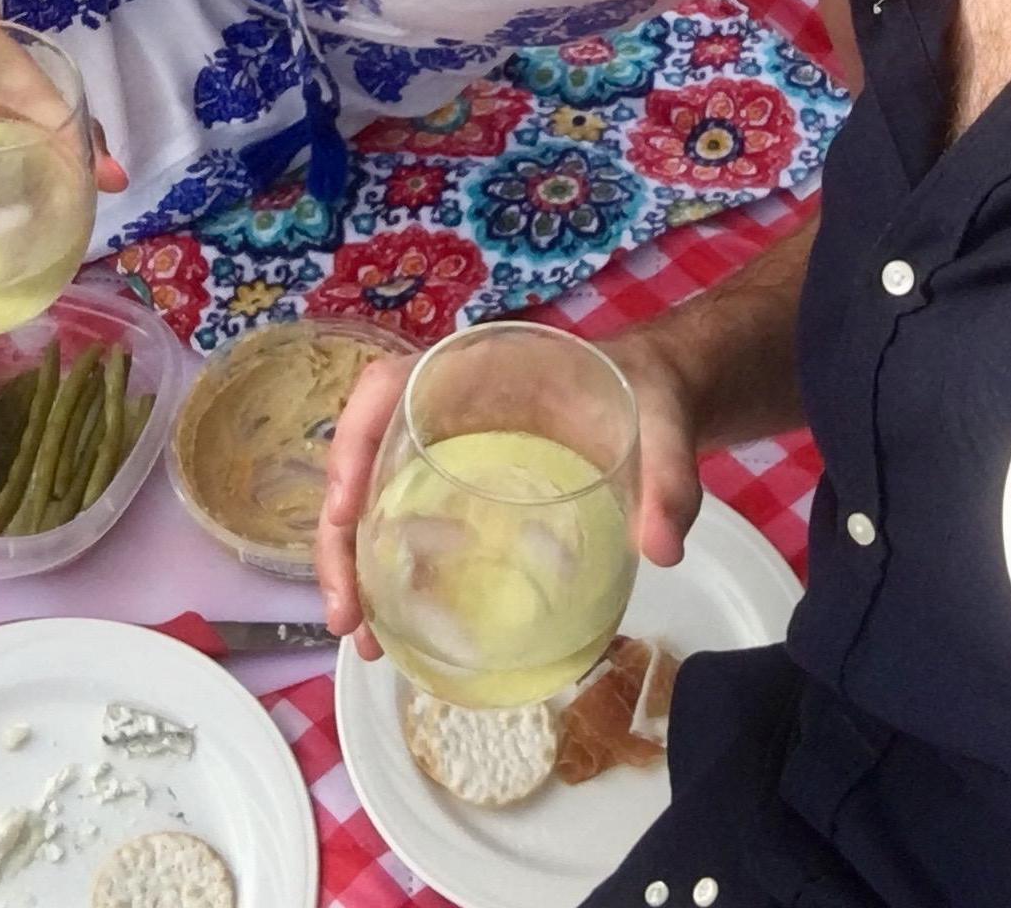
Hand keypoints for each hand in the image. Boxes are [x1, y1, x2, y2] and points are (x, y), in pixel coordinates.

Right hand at [313, 322, 705, 659]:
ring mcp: (453, 448)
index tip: (346, 510)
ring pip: (375, 494)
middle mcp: (451, 407)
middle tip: (349, 614)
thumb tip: (662, 548)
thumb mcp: (666, 424)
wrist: (661, 396)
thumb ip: (669, 478)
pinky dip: (390, 567)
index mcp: (483, 371)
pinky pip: (408, 517)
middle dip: (340, 534)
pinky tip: (396, 625)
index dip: (353, 441)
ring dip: (354, 562)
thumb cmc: (650, 393)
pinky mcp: (465, 487)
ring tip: (361, 639)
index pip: (390, 385)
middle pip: (365, 455)